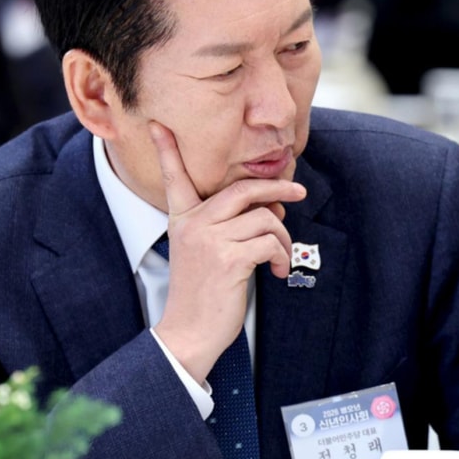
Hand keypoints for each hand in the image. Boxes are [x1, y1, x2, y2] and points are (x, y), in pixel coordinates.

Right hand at [149, 122, 305, 380]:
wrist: (189, 333)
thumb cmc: (203, 294)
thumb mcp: (207, 252)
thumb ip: (231, 226)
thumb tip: (273, 206)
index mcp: (183, 220)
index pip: (175, 179)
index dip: (167, 151)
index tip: (159, 125)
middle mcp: (194, 225)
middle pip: (244, 190)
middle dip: (278, 187)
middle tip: (299, 193)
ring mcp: (210, 240)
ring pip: (265, 218)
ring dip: (282, 238)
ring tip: (278, 257)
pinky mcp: (229, 259)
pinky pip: (270, 242)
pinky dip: (280, 256)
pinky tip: (275, 271)